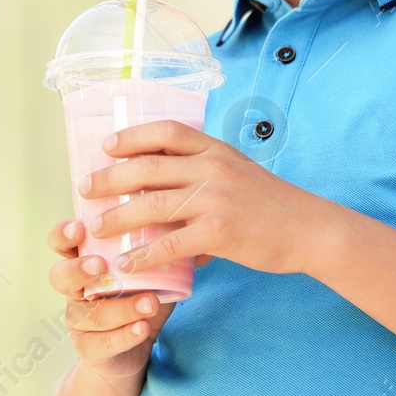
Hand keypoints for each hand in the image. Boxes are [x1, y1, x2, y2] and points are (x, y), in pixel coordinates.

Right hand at [45, 218, 208, 379]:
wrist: (132, 351)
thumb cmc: (137, 297)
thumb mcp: (145, 271)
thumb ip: (155, 250)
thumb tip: (185, 222)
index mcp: (82, 262)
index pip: (60, 243)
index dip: (63, 234)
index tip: (80, 227)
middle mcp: (74, 290)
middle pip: (58, 277)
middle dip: (77, 269)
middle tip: (100, 265)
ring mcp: (78, 321)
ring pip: (89, 314)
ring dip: (120, 307)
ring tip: (149, 302)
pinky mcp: (89, 349)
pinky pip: (101, 343)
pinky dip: (124, 335)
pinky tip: (142, 327)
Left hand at [78, 120, 322, 277]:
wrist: (310, 229)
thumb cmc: (272, 204)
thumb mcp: (239, 173)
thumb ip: (204, 175)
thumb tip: (165, 192)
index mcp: (215, 149)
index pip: (165, 131)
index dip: (131, 136)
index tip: (107, 147)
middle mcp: (212, 168)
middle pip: (148, 166)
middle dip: (110, 178)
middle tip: (85, 188)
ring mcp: (216, 199)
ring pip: (152, 204)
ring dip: (118, 217)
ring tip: (97, 229)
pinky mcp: (220, 232)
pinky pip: (171, 243)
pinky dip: (144, 254)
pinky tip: (128, 264)